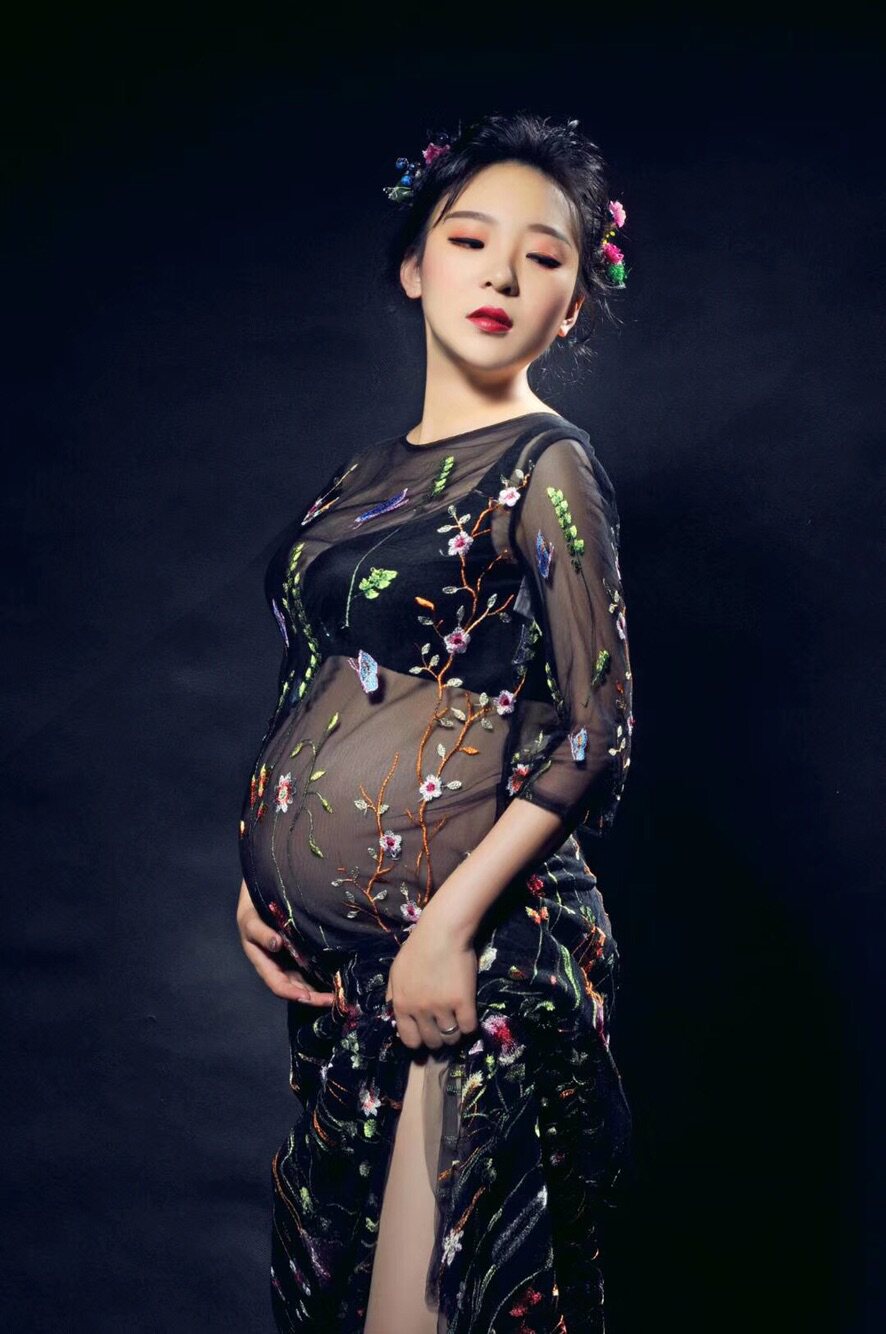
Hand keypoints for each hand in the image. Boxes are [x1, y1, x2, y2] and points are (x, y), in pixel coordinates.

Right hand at [236, 879, 333, 1005]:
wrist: (260, 897)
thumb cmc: (252, 910)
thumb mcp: (251, 920)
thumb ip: (261, 933)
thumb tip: (276, 944)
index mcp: (264, 963)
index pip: (278, 985)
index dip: (292, 993)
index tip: (307, 997)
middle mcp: (278, 966)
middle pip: (295, 989)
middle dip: (313, 998)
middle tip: (334, 1000)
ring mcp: (289, 961)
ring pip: (305, 983)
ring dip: (320, 992)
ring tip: (340, 995)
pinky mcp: (301, 953)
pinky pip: (311, 969)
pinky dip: (322, 977)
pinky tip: (338, 978)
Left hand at [385, 906, 478, 1049]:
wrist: (443, 931)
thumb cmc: (418, 948)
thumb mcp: (396, 972)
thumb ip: (393, 996)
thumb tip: (393, 1015)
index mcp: (401, 1004)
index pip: (409, 1040)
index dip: (419, 1041)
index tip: (426, 1034)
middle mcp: (419, 1010)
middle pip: (431, 1041)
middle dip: (438, 1038)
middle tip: (444, 1027)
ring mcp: (442, 1007)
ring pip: (451, 1037)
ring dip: (454, 1033)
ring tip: (456, 1021)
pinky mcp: (463, 1001)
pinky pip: (468, 1028)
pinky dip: (469, 1025)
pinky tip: (467, 1014)